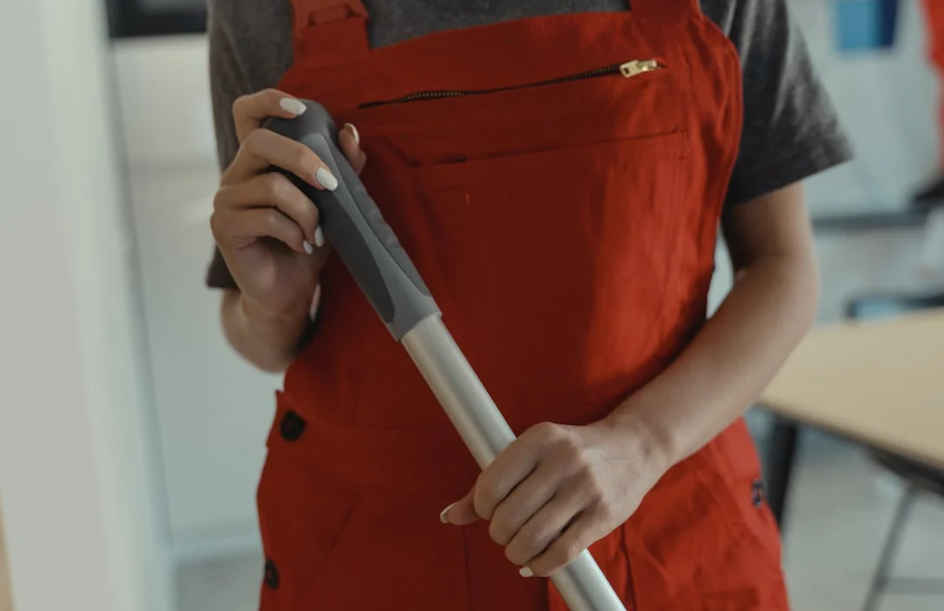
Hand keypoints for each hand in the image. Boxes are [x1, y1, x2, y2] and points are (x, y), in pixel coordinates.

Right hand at [211, 89, 366, 317]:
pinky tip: (302, 246)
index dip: (269, 100)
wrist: (289, 290)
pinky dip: (293, 232)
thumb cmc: (307, 241)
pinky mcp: (224, 226)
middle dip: (303, 158)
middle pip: (261, 142)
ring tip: (317, 234)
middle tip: (331, 185)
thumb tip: (350, 132)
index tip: (301, 109)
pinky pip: (265, 217)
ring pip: (272, 186)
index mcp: (259, 160)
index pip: (247, 112)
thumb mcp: (332, 203)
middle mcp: (236, 173)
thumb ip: (342, 167)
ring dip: (306, 212)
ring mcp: (226, 199)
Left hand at [440, 417, 669, 577]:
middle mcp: (562, 461)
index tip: (489, 510)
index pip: (491, 485)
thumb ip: (491, 482)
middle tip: (505, 531)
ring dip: (515, 553)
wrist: (633, 448)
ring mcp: (584, 489)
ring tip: (518, 548)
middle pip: (509, 517)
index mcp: (539, 439)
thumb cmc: (570, 452)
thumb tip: (448, 516)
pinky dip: (539, 565)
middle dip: (499, 533)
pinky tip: (535, 561)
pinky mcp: (602, 516)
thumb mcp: (531, 452)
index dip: (481, 507)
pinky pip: (560, 553)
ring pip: (531, 539)